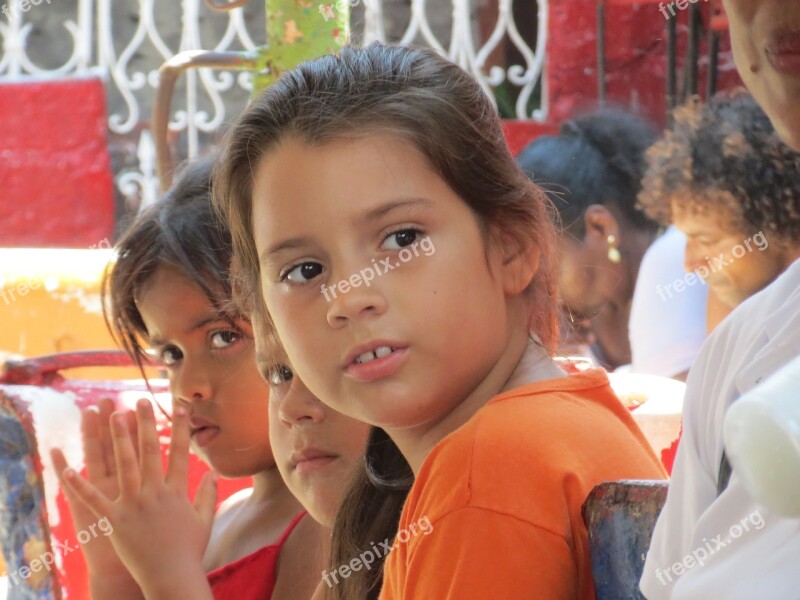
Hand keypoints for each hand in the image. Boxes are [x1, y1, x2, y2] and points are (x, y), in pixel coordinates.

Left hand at [60, 399, 216, 598]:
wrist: (172, 577)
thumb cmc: (189, 550)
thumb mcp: (205, 519)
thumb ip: (208, 494)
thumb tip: (212, 472)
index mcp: (176, 491)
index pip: (179, 452)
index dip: (180, 428)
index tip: (179, 407)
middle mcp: (155, 493)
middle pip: (150, 451)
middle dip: (145, 424)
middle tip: (140, 401)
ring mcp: (134, 506)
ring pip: (124, 466)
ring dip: (119, 439)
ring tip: (113, 416)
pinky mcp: (115, 521)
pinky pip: (94, 500)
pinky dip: (80, 485)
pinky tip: (69, 467)